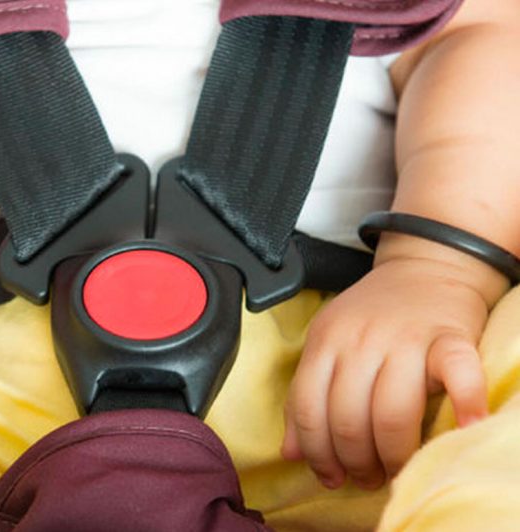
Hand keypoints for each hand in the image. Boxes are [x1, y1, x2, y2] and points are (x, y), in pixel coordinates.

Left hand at [281, 256, 490, 489]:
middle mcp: (360, 339)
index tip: (330, 477)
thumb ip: (307, 395)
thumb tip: (290, 452)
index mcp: (324, 341)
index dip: (316, 452)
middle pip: (347, 417)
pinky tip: (463, 428)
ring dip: (394, 454)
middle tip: (367, 479)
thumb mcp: (329, 345)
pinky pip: (458, 374)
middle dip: (355, 461)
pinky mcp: (451, 336)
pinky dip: (465, 405)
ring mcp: (406, 337)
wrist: (427, 267)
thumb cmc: (375, 315)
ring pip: (391, 412)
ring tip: (396, 470)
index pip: (307, 407)